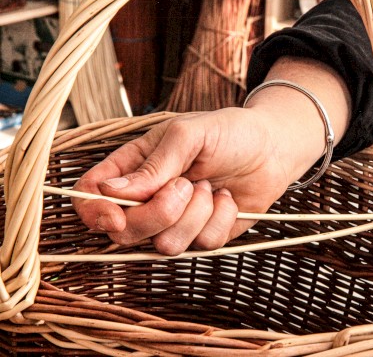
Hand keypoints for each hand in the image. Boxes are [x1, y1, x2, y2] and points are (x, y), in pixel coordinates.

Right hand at [73, 56, 350, 255]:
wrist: (273, 149)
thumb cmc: (229, 132)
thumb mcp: (189, 134)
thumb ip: (154, 164)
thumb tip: (111, 191)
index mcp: (133, 168)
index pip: (92, 196)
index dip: (95, 212)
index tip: (116, 216)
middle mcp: (148, 199)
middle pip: (126, 232)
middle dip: (159, 213)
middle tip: (188, 184)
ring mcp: (176, 222)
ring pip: (165, 245)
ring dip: (195, 215)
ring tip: (210, 186)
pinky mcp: (204, 236)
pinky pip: (202, 246)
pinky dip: (220, 220)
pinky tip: (227, 199)